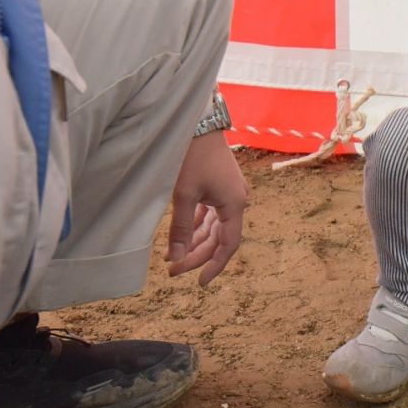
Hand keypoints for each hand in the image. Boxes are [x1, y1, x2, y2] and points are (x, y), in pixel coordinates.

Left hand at [164, 130, 248, 285]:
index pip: (228, 245)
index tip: (200, 284)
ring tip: (171, 258)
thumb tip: (177, 259)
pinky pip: (210, 215)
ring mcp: (228, 193)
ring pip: (214, 228)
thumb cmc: (192, 157)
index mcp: (234, 204)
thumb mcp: (184, 194)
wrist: (198, 124)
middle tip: (172, 271)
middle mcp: (236, 201)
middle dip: (197, 256)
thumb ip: (181, 228)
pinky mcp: (219, 186)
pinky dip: (196, 228)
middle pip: (219, 238)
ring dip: (195, 243)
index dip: (214, 266)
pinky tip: (181, 237)